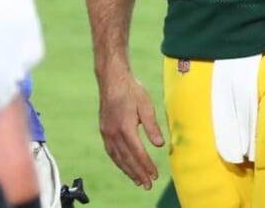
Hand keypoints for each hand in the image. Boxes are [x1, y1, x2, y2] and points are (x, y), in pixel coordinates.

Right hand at [98, 74, 163, 188]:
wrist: (113, 80)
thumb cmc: (132, 90)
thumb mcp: (146, 106)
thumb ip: (152, 127)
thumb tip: (159, 145)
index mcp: (125, 127)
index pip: (138, 152)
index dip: (147, 165)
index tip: (155, 175)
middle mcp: (114, 133)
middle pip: (127, 159)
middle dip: (138, 173)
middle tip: (147, 185)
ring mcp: (107, 133)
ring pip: (118, 158)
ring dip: (128, 171)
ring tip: (137, 180)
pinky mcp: (104, 130)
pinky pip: (111, 152)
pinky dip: (119, 162)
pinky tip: (124, 166)